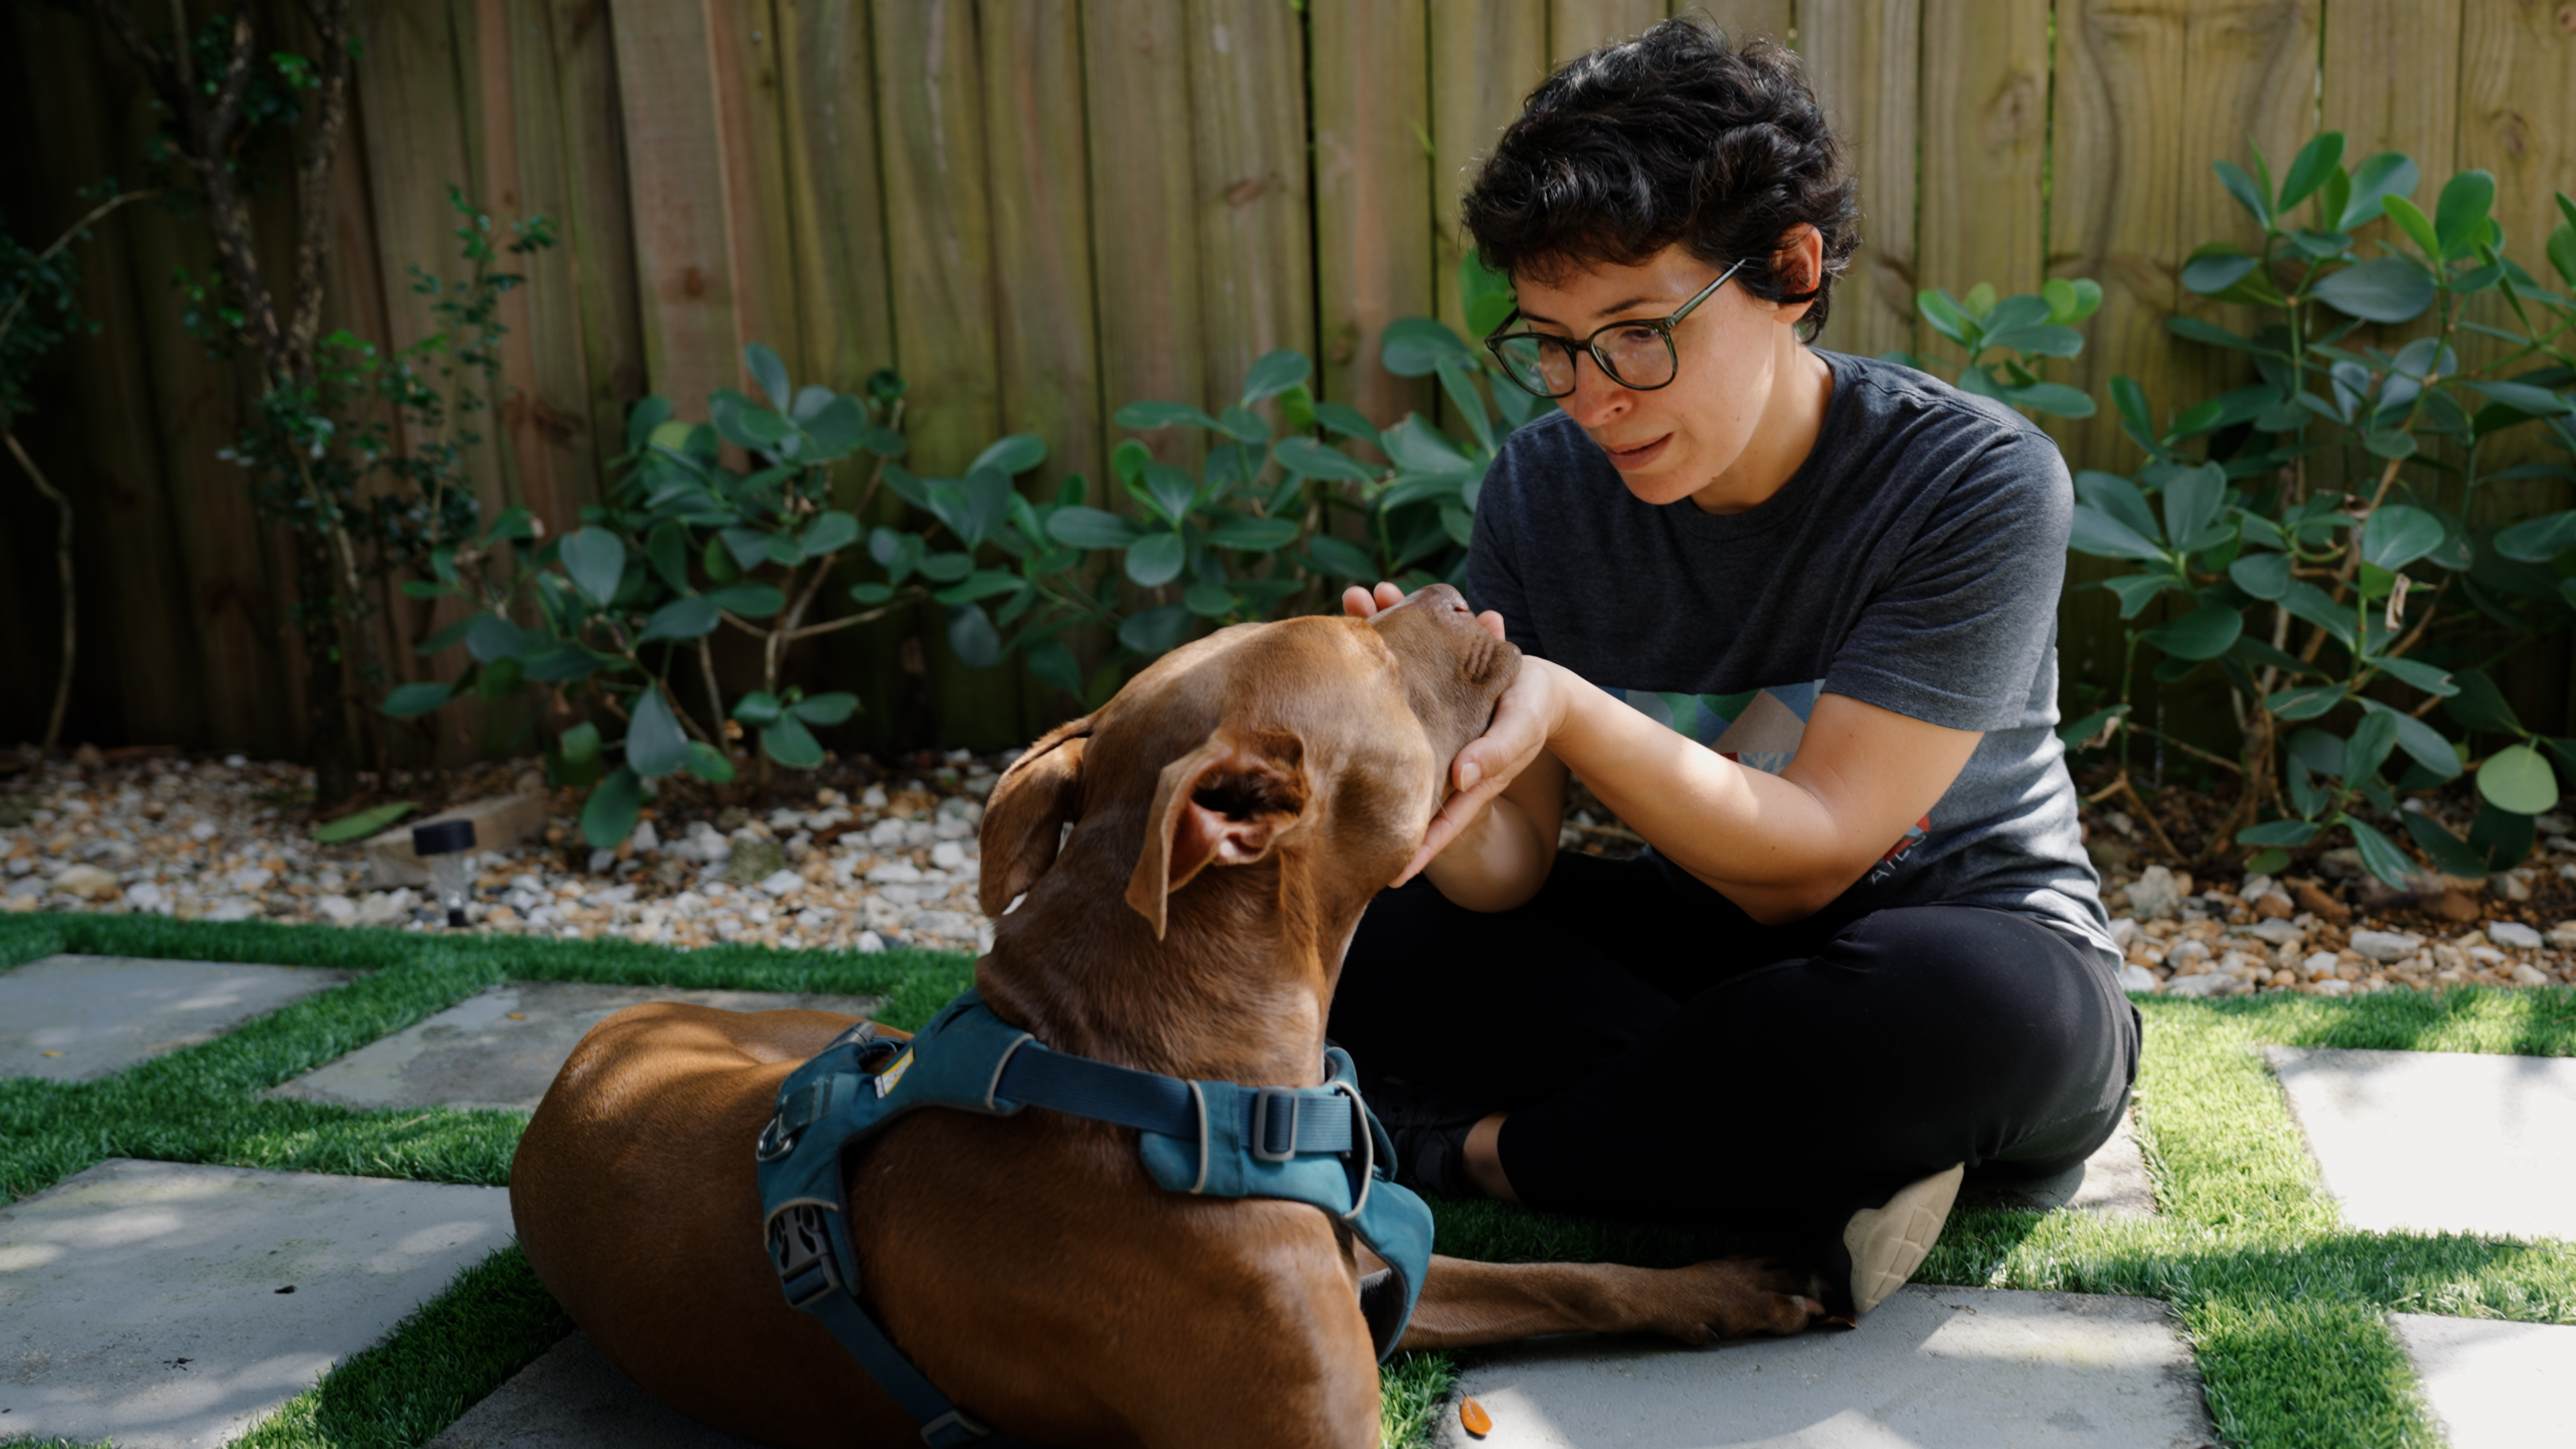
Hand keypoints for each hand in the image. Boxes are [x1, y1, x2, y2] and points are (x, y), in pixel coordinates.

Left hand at [1343, 583, 1565, 885]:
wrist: (1535, 680)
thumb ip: (1495, 752)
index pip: (1422, 820)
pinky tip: (1370, 601)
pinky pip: (1390, 665)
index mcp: (1451, 776)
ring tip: (1344, 619)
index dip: (1402, 847)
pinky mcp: (1414, 688)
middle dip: (1351, 744)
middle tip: (1315, 734)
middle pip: (1384, 758)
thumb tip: (1462, 775)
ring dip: (1358, 661)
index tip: (1375, 875)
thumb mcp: (1520, 729)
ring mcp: (1413, 721)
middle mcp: (1423, 752)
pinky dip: (1382, 634)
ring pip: (1378, 699)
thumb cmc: (1532, 711)